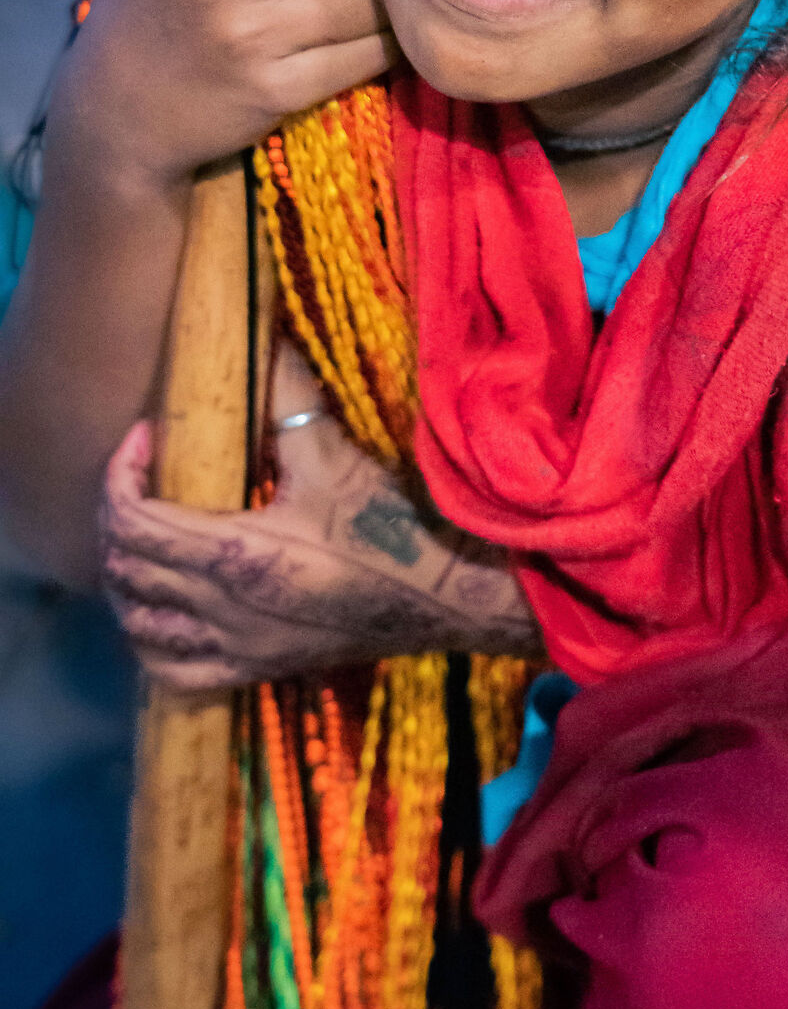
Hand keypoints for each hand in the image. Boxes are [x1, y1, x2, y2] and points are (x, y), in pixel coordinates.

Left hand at [101, 345, 537, 688]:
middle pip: (125, 569)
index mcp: (238, 554)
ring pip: (138, 623)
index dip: (120, 473)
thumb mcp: (337, 457)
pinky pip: (173, 670)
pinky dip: (149, 639)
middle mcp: (224, 609)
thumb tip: (263, 338)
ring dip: (125, 578)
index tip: (144, 437)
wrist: (450, 598)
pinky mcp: (257, 670)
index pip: (134, 522)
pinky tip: (160, 611)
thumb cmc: (397, 527)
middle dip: (117, 516)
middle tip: (141, 478)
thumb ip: (289, 400)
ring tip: (144, 538)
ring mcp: (237, 647)